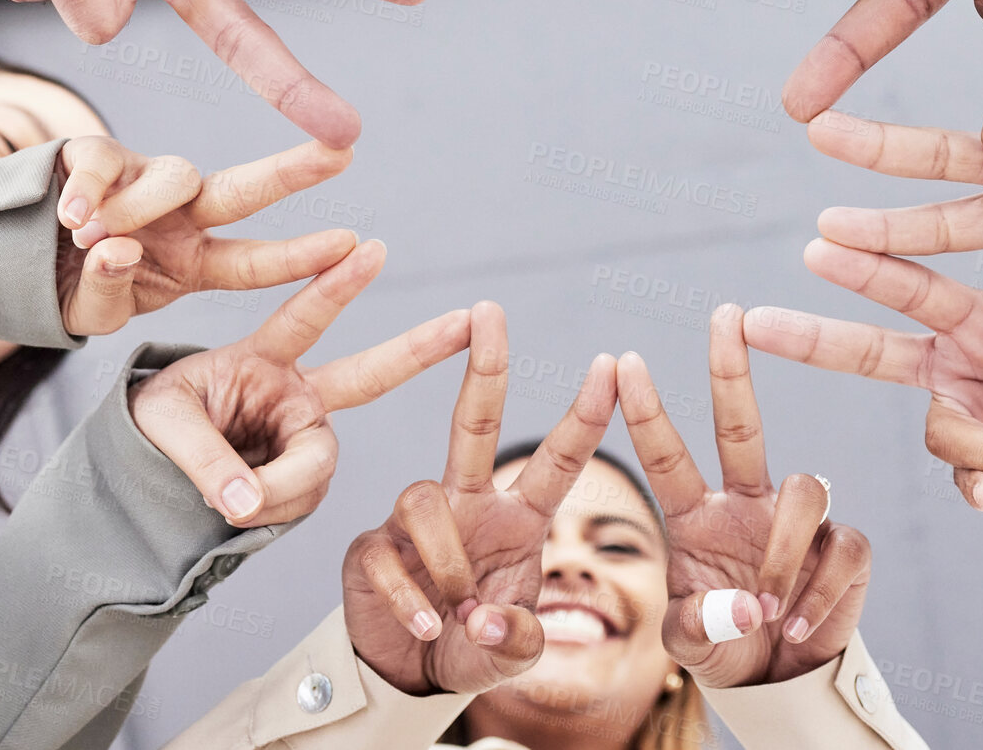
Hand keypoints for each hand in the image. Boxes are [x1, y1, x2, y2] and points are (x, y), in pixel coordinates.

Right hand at [54, 137, 360, 335]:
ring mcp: (145, 179)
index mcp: (196, 262)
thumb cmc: (67, 288)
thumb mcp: (93, 313)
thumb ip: (107, 294)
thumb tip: (117, 252)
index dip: (300, 256)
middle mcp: (183, 215)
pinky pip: (105, 161)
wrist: (5, 255)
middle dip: (295, 170)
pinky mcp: (98, 153)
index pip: (255, 262)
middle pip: (245, 191)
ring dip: (137, 210)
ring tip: (87, 237)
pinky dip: (89, 189)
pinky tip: (69, 214)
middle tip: (345, 152)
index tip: (352, 244)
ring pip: (173, 179)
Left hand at [131, 238, 471, 526]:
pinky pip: (297, 506)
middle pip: (368, 374)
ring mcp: (303, 440)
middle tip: (470, 319)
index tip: (370, 249)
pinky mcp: (300, 483)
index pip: (304, 318)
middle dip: (419, 347)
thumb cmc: (145, 428)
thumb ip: (205, 457)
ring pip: (316, 470)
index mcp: (260, 358)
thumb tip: (247, 502)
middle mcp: (295, 394)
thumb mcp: (159, 426)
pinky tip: (235, 514)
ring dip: (276, 491)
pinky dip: (267, 514)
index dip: (335, 286)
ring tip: (221, 502)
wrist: (136, 474)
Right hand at [343, 302, 617, 694]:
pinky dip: (409, 595)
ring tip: (457, 612)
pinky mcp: (371, 546)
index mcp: (518, 518)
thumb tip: (482, 618)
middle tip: (489, 309)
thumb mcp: (511, 653)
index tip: (610, 364)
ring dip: (445, 559)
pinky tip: (427, 624)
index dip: (585, 413)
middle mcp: (468, 503)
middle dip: (485, 364)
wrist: (409, 674)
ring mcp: (415, 521)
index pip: (558, 459)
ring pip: (423, 498)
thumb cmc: (474, 645)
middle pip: (475, 421)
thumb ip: (513, 642)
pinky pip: (386, 552)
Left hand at [616, 306, 867, 687]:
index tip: (623, 361)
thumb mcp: (691, 644)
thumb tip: (745, 606)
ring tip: (769, 611)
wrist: (779, 683)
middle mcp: (745, 501)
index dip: (646, 410)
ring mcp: (796, 520)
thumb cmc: (724, 646)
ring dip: (784, 555)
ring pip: (804, 490)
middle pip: (740, 422)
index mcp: (695, 515)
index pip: (667, 454)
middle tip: (724, 313)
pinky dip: (820, 591)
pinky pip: (841, 547)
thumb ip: (699, 629)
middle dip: (730, 368)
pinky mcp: (844, 547)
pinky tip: (799, 626)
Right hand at [744, 245, 982, 501]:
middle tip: (758, 323)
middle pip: (870, 350)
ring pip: (939, 433)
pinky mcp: (982, 464)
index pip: (910, 285)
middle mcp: (954, 360)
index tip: (817, 244)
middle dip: (813, 337)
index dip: (865, 265)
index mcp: (976, 315)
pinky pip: (964, 481)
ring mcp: (963, 413)